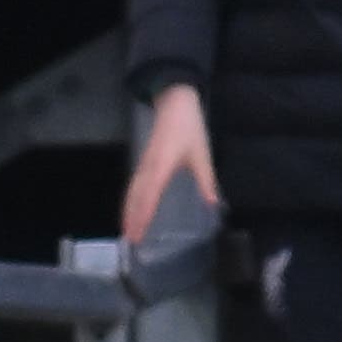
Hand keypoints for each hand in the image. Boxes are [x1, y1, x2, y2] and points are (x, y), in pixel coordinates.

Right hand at [122, 84, 221, 241]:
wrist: (175, 101)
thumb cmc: (189, 127)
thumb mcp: (201, 154)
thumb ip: (206, 180)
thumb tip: (213, 204)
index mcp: (162, 166)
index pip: (149, 196)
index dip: (143, 216)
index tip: (138, 233)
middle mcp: (149, 168)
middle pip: (136, 197)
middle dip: (132, 218)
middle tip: (130, 240)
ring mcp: (145, 164)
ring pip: (133, 191)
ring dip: (129, 210)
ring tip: (127, 229)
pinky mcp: (146, 161)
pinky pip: (135, 184)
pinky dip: (132, 199)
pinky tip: (133, 206)